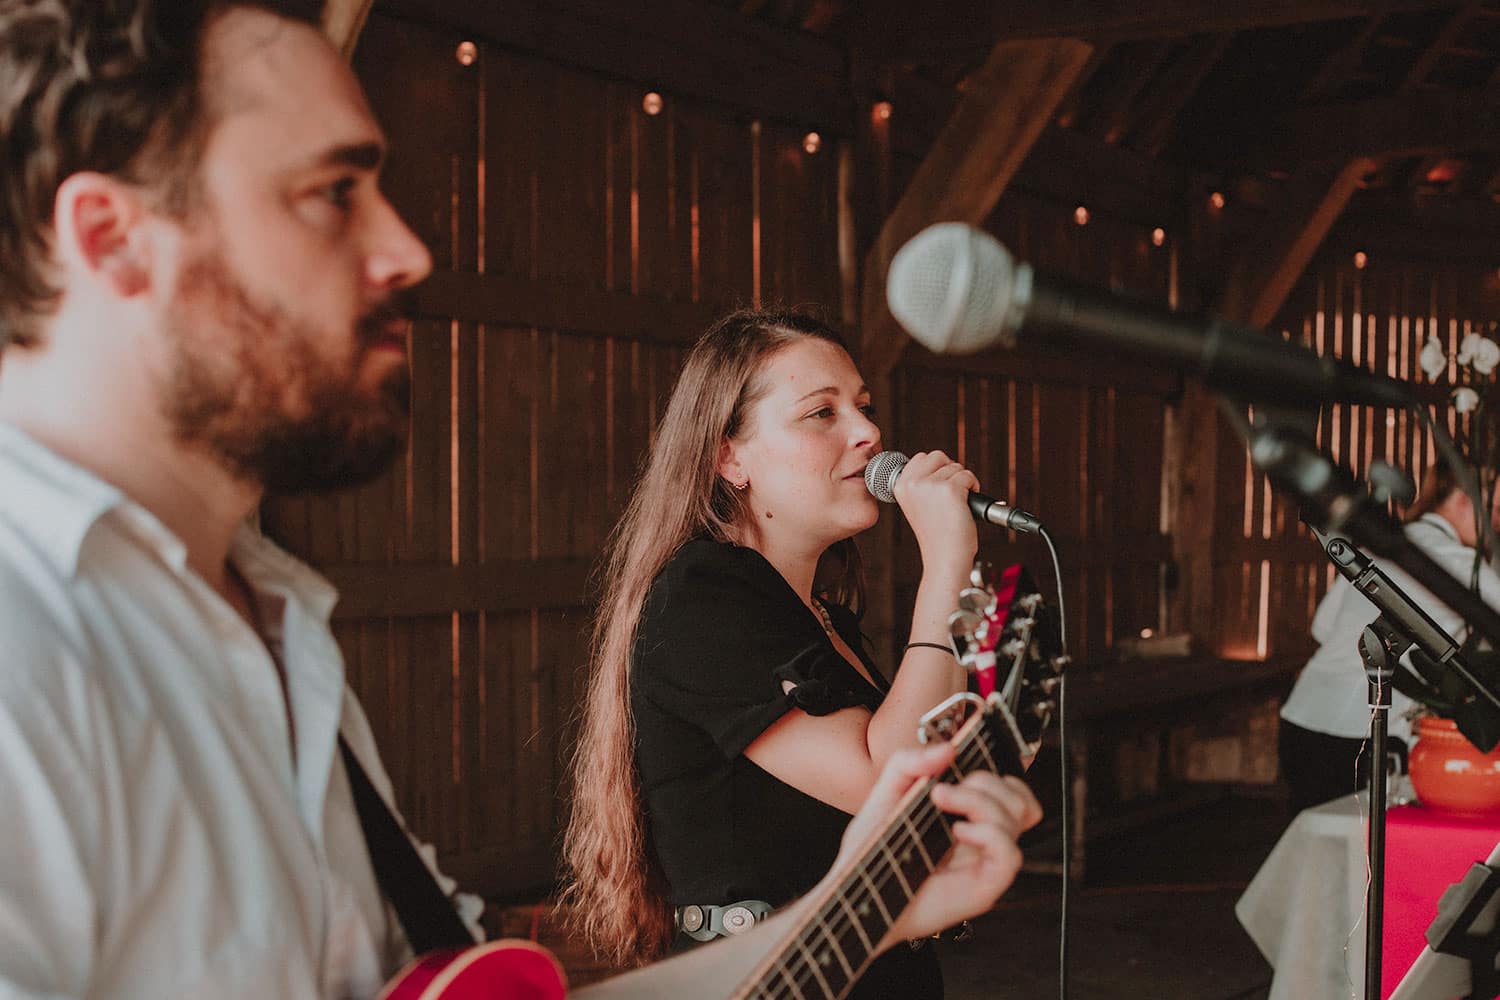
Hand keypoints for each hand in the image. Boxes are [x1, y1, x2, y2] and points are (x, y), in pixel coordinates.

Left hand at [831, 744, 1041, 947]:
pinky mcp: (985, 885)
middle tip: (942, 790)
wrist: (858, 890)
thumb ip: (909, 762)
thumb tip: (948, 748)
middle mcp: (981, 835)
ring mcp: (985, 859)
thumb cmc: (873, 848)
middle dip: (983, 781)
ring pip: (1018, 817)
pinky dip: (989, 834)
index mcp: (966, 813)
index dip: (999, 772)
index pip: (1010, 788)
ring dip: (980, 800)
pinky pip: (1011, 854)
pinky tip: (959, 832)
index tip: (968, 759)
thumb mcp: (886, 793)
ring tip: (942, 802)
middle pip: (1017, 797)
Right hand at [890, 450, 978, 575]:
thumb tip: (940, 462)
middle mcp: (911, 483)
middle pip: (938, 456)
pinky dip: (973, 487)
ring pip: (955, 466)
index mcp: (900, 486)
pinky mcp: (949, 489)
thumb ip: (922, 482)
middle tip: (951, 494)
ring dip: (963, 482)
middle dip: (950, 471)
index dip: (936, 470)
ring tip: (957, 504)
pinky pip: (968, 475)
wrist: (944, 557)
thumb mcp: (919, 504)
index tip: (939, 490)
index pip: (921, 457)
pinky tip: (966, 504)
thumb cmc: (937, 533)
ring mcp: (929, 484)